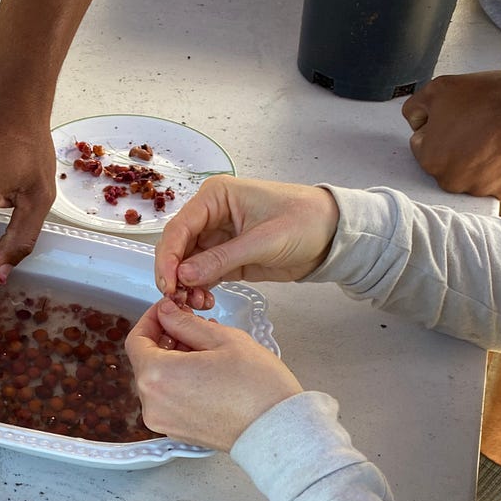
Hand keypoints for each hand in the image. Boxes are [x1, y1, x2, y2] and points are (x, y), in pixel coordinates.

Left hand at [126, 297, 301, 450]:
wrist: (277, 430)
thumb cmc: (257, 387)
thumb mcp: (222, 339)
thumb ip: (186, 323)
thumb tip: (166, 313)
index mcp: (158, 376)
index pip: (136, 340)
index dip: (150, 320)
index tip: (166, 311)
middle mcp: (152, 403)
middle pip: (146, 361)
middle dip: (165, 339)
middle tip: (192, 326)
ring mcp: (163, 421)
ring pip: (158, 380)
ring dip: (173, 360)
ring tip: (205, 350)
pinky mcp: (176, 432)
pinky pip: (168, 399)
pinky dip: (179, 382)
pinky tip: (205, 373)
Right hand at [155, 177, 338, 297]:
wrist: (333, 234)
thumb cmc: (305, 220)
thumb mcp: (264, 241)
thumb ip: (222, 259)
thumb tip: (184, 276)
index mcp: (216, 197)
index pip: (180, 227)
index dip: (168, 257)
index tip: (167, 283)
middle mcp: (211, 215)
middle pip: (177, 246)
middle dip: (173, 274)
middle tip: (176, 299)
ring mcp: (217, 237)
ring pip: (186, 264)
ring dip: (185, 285)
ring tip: (196, 303)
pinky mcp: (226, 258)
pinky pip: (202, 275)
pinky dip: (198, 289)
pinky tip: (204, 301)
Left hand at [403, 70, 500, 201]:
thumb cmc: (489, 93)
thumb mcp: (437, 88)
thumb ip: (415, 107)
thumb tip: (415, 122)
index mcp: (430, 160)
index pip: (424, 145)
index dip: (440, 126)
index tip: (460, 116)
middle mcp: (453, 182)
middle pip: (449, 163)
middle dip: (458, 146)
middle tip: (481, 124)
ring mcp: (482, 191)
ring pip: (475, 175)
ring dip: (482, 159)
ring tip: (500, 134)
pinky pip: (500, 182)